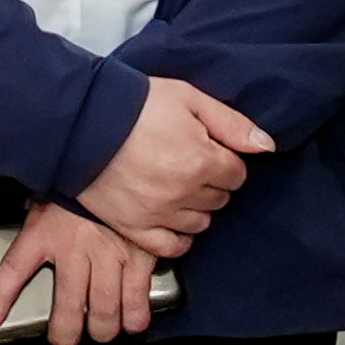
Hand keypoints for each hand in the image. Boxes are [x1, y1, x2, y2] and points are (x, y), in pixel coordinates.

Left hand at [0, 196, 161, 344]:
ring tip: (101, 331)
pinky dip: (135, 316)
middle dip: (66, 333)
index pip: (13, 270)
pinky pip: (137, 298)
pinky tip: (132, 321)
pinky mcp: (139, 257)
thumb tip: (24, 219)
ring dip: (103, 329)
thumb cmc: (81, 182)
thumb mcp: (48, 196)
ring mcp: (109, 257)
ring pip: (105, 311)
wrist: (120, 162)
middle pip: (68, 308)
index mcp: (45, 233)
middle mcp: (74, 251)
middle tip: (65, 339)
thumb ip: (38, 217)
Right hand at [74, 73, 275, 253]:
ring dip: (194, 207)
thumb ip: (231, 123)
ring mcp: (159, 214)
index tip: (206, 150)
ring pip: (200, 223)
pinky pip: (171, 247)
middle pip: (219, 199)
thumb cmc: (134, 104)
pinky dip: (177, 237)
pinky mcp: (134, 227)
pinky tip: (171, 219)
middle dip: (210, 182)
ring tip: (175, 188)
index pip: (237, 175)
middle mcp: (185, 193)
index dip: (224, 160)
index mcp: (203, 161)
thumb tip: (266, 146)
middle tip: (187, 164)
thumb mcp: (187, 98)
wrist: (78, 121)